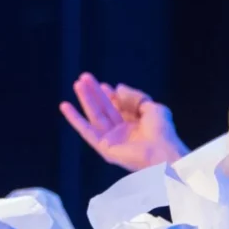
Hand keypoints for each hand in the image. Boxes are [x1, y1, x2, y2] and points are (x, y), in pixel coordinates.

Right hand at [60, 73, 186, 170]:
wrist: (162, 151)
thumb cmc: (162, 131)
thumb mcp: (152, 107)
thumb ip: (134, 97)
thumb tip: (118, 87)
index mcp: (135, 123)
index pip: (118, 106)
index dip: (109, 94)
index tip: (102, 84)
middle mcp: (122, 131)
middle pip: (104, 108)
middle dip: (94, 93)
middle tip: (84, 77)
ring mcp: (112, 139)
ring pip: (95, 116)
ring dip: (85, 100)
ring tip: (77, 84)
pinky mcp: (104, 148)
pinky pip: (86, 132)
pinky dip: (75, 119)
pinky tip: (65, 106)